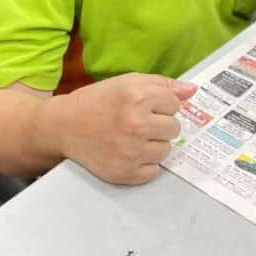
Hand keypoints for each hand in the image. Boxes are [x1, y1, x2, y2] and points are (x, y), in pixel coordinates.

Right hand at [60, 73, 196, 184]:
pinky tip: (128, 151)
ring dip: (153, 144)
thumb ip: (162, 84)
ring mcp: (131, 151)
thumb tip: (191, 90)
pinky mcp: (126, 173)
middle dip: (159, 124)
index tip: (144, 105)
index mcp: (138, 97)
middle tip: (137, 122)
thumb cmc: (97, 101)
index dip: (161, 104)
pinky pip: (154, 170)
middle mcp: (136, 124)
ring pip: (166, 150)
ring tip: (132, 137)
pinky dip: (145, 163)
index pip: (175, 104)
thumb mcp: (128, 82)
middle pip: (174, 128)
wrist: (64, 126)